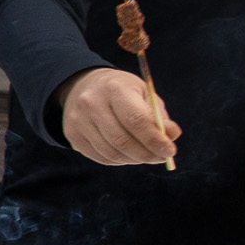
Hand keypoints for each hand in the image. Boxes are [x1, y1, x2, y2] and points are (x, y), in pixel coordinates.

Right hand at [55, 66, 177, 166]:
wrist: (83, 85)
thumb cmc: (122, 91)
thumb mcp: (143, 93)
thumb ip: (159, 115)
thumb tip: (171, 136)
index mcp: (114, 88)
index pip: (136, 120)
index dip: (155, 139)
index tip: (170, 151)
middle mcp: (91, 103)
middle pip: (123, 140)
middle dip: (147, 154)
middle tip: (161, 158)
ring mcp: (78, 120)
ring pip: (112, 152)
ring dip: (135, 159)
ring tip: (146, 155)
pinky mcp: (72, 134)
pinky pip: (101, 157)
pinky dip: (120, 160)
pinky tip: (128, 154)